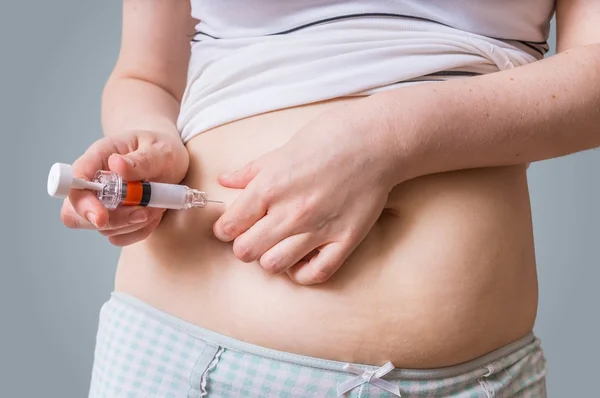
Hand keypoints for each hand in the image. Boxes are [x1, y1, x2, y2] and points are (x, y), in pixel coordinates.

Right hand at [60, 130, 188, 245]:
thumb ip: (141, 160)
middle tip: (143, 212)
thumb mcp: (161, 151)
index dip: (82, 203)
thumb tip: (117, 164)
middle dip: (112, 220)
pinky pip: (120, 237)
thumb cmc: (163, 151)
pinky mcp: (116, 219)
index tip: (101, 217)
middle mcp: (94, 182)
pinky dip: (140, 230)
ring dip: (133, 224)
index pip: (75, 183)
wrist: (174, 163)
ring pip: (102, 228)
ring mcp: (102, 203)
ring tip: (157, 206)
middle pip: (76, 213)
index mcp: (99, 157)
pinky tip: (154, 214)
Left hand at [213, 101, 397, 283]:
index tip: (231, 226)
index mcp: (270, 187)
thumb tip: (225, 180)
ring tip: (278, 246)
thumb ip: (252, 170)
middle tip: (253, 236)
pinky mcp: (345, 240)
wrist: (378, 139)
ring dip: (270, 258)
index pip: (229, 226)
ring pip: (274, 266)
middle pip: (246, 251)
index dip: (225, 229)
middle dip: (244, 246)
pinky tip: (302, 258)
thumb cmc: (331, 136)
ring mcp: (318, 229)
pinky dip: (303, 272)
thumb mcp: (283, 149)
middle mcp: (290, 212)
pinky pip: (316, 274)